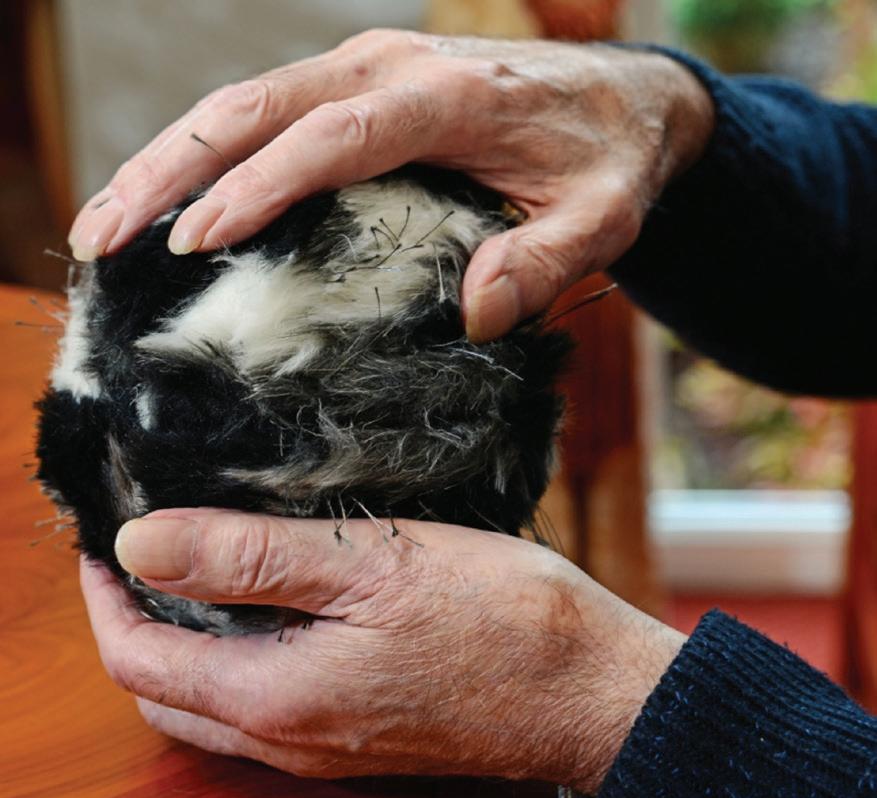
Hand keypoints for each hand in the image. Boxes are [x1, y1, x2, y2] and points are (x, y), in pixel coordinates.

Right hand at [67, 32, 713, 341]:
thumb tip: (477, 313)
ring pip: (240, 105)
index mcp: (444, 98)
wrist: (624, 99)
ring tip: (104, 228)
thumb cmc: (608, 159)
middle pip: (253, 108)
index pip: (331, 138)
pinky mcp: (355, 90)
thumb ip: (548, 260)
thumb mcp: (602, 217)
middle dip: (168, 170)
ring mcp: (364, 71)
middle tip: (104, 238)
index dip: (259, 187)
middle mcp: (386, 69)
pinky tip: (168, 208)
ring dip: (165, 162)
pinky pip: (265, 119)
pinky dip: (207, 160)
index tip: (195, 241)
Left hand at [81, 508, 684, 793]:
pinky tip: (273, 607)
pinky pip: (266, 706)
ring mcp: (328, 747)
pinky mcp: (362, 737)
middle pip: (167, 691)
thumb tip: (142, 545)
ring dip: (185, 643)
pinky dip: (238, 658)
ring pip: (214, 703)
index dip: (105, 598)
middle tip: (142, 556)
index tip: (103, 540)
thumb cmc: (501, 621)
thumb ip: (251, 558)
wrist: (593, 692)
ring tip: (198, 572)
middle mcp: (291, 740)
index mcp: (279, 698)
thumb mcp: (371, 565)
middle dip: (134, 625)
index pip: (141, 658)